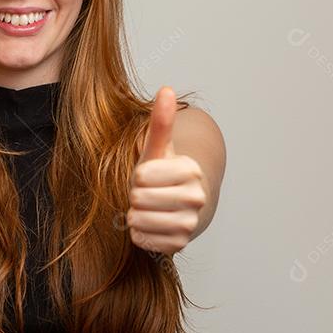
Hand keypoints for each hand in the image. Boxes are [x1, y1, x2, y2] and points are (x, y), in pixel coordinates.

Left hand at [126, 86, 205, 254]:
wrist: (176, 207)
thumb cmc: (161, 175)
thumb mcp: (157, 149)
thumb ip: (161, 122)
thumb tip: (166, 88)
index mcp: (191, 170)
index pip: (142, 176)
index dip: (138, 177)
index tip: (149, 177)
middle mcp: (196, 198)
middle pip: (139, 199)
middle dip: (135, 197)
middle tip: (147, 194)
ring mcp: (190, 223)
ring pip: (139, 220)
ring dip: (135, 216)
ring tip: (147, 209)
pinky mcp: (180, 244)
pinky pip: (142, 239)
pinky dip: (139, 233)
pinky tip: (150, 224)